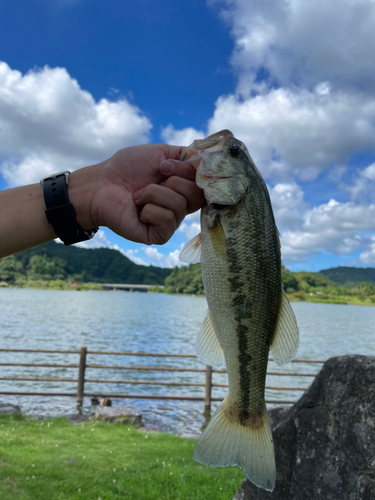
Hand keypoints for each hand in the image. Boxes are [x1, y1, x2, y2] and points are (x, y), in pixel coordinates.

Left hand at [89, 144, 204, 244]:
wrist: (101, 184)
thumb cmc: (126, 168)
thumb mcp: (160, 153)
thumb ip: (186, 154)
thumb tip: (208, 158)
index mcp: (182, 188)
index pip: (205, 184)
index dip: (190, 172)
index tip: (166, 166)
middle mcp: (180, 207)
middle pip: (198, 195)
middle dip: (173, 180)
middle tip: (153, 179)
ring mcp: (170, 223)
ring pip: (179, 204)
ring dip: (154, 193)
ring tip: (139, 195)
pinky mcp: (159, 235)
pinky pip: (167, 219)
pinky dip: (150, 209)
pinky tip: (138, 210)